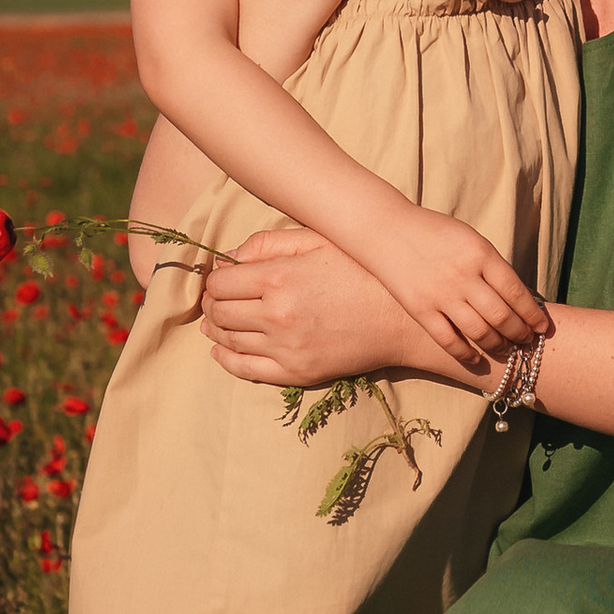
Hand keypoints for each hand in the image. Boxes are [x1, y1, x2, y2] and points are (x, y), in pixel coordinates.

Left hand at [198, 229, 439, 387]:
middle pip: (219, 312)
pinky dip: (226, 359)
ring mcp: (285, 348)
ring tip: (217, 320)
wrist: (401, 318)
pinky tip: (221, 349)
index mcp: (278, 278)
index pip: (220, 282)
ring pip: (228, 340)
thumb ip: (269, 243)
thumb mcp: (318, 240)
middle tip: (217, 299)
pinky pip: (246, 370)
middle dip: (212, 304)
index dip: (215, 279)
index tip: (221, 277)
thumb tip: (228, 257)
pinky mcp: (297, 372)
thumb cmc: (362, 271)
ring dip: (216, 329)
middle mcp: (276, 315)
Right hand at [369, 205, 551, 363]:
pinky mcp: (421, 309)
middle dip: (519, 333)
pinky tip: (475, 358)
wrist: (387, 229)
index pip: (517, 292)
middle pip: (502, 316)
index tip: (542, 327)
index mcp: (481, 254)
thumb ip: (492, 265)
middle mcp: (464, 276)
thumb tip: (519, 297)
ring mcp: (441, 294)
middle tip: (526, 341)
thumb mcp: (470, 239)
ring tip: (505, 349)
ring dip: (497, 345)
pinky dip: (466, 353)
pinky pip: (449, 340)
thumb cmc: (434, 232)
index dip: (533, 315)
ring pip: (480, 332)